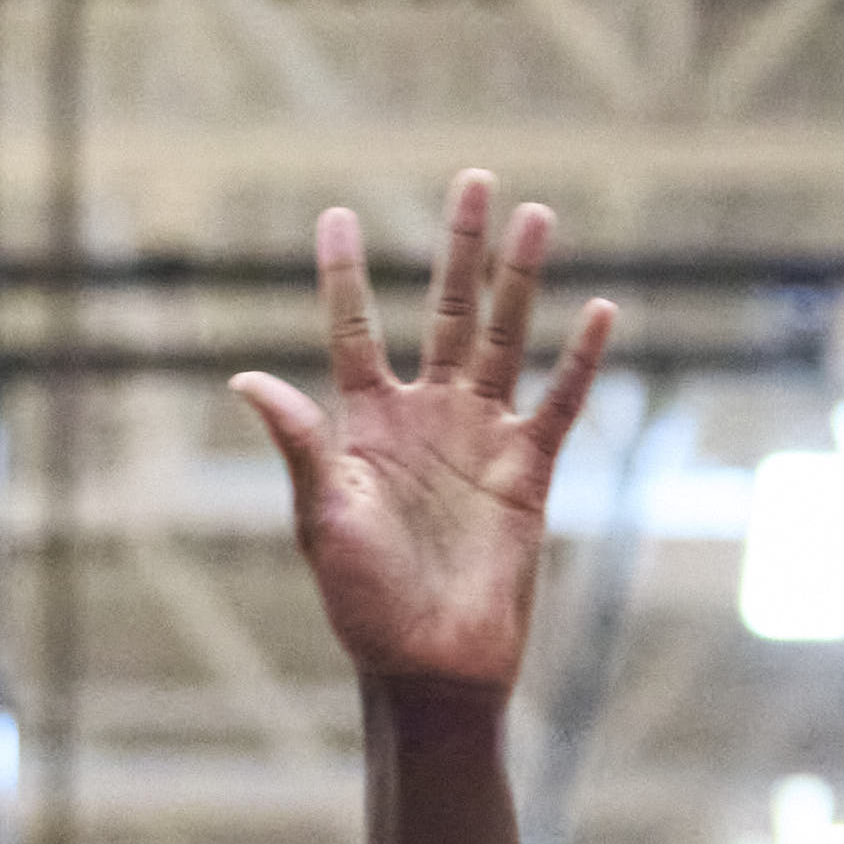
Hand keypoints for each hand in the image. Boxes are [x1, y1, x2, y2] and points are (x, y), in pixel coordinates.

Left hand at [233, 173, 615, 697]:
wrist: (428, 665)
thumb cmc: (363, 602)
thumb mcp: (322, 518)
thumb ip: (299, 443)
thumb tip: (244, 378)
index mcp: (366, 426)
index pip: (354, 331)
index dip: (345, 275)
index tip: (336, 214)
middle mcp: (426, 420)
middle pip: (445, 313)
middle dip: (459, 249)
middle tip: (474, 178)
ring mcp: (480, 440)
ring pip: (505, 340)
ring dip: (520, 281)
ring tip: (536, 215)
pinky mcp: (527, 472)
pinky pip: (559, 404)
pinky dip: (581, 360)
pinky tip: (599, 310)